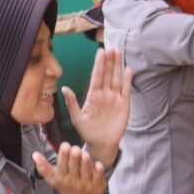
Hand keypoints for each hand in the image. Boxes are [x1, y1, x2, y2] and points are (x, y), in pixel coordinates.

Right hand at [34, 143, 105, 193]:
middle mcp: (74, 182)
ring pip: (86, 172)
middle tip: (75, 148)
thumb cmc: (66, 187)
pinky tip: (98, 164)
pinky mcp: (97, 186)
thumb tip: (35, 154)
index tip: (65, 145)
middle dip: (74, 158)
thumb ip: (44, 167)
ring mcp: (87, 185)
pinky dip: (98, 172)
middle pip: (74, 169)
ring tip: (85, 153)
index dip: (64, 156)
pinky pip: (98, 178)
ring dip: (85, 163)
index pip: (62, 167)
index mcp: (63, 179)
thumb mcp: (53, 179)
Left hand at [66, 46, 131, 170]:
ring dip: (118, 67)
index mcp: (93, 95)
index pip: (97, 76)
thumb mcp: (77, 119)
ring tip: (119, 53)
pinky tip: (129, 70)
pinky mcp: (124, 106)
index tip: (101, 52)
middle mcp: (104, 94)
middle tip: (111, 48)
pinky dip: (128, 81)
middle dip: (109, 61)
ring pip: (117, 79)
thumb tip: (64, 88)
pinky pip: (126, 91)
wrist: (101, 145)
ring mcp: (114, 99)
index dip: (99, 65)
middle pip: (108, 74)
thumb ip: (72, 104)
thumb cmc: (88, 133)